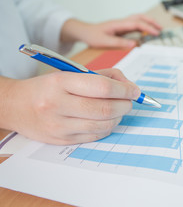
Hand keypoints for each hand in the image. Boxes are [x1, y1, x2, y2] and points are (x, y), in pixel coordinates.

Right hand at [0, 69, 139, 144]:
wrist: (16, 106)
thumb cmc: (48, 87)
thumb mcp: (71, 73)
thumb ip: (103, 76)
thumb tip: (128, 86)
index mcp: (61, 82)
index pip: (102, 87)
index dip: (125, 90)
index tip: (135, 91)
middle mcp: (58, 105)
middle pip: (105, 109)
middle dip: (125, 104)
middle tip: (130, 101)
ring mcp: (59, 125)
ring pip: (103, 125)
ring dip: (119, 117)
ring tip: (119, 109)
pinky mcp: (62, 140)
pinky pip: (95, 135)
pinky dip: (108, 127)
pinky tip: (107, 120)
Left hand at [61, 14, 161, 47]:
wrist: (85, 31)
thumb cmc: (93, 35)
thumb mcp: (104, 41)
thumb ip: (119, 42)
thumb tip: (135, 44)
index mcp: (118, 24)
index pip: (137, 23)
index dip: (147, 28)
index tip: (156, 33)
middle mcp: (122, 22)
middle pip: (140, 17)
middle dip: (151, 22)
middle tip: (161, 28)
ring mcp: (122, 24)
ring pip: (138, 19)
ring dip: (148, 23)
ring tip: (157, 29)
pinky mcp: (122, 28)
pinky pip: (135, 25)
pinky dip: (143, 27)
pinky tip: (147, 33)